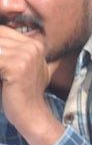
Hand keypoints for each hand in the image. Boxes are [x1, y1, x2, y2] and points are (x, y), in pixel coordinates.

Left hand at [0, 25, 64, 144]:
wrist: (31, 114)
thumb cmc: (22, 92)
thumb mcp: (23, 68)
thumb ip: (15, 52)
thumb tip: (1, 39)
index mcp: (35, 45)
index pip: (2, 31)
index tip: (0, 62)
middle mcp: (33, 47)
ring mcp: (26, 56)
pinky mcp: (16, 67)